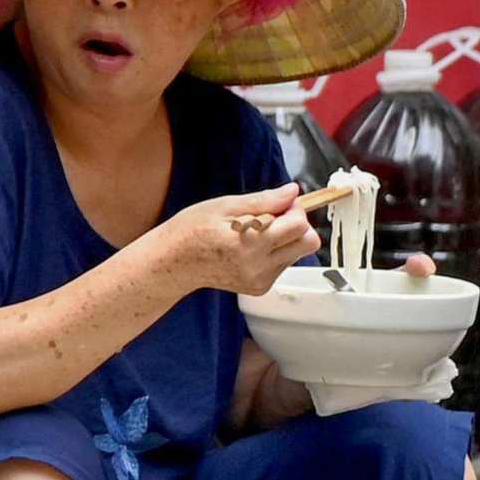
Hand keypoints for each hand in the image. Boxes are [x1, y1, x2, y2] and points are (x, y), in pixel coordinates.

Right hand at [164, 182, 317, 295]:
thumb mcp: (223, 205)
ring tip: (256, 234)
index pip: (299, 226)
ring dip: (285, 240)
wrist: (172, 262)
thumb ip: (263, 200)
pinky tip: (250, 248)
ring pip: (297, 254)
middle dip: (296, 226)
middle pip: (308, 243)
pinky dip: (274, 253)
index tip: (280, 205)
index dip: (294, 210)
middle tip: (274, 218)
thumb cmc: (191, 230)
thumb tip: (292, 192)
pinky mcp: (259, 287)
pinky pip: (282, 265)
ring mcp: (260, 279)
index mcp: (249, 243)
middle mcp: (258, 266)